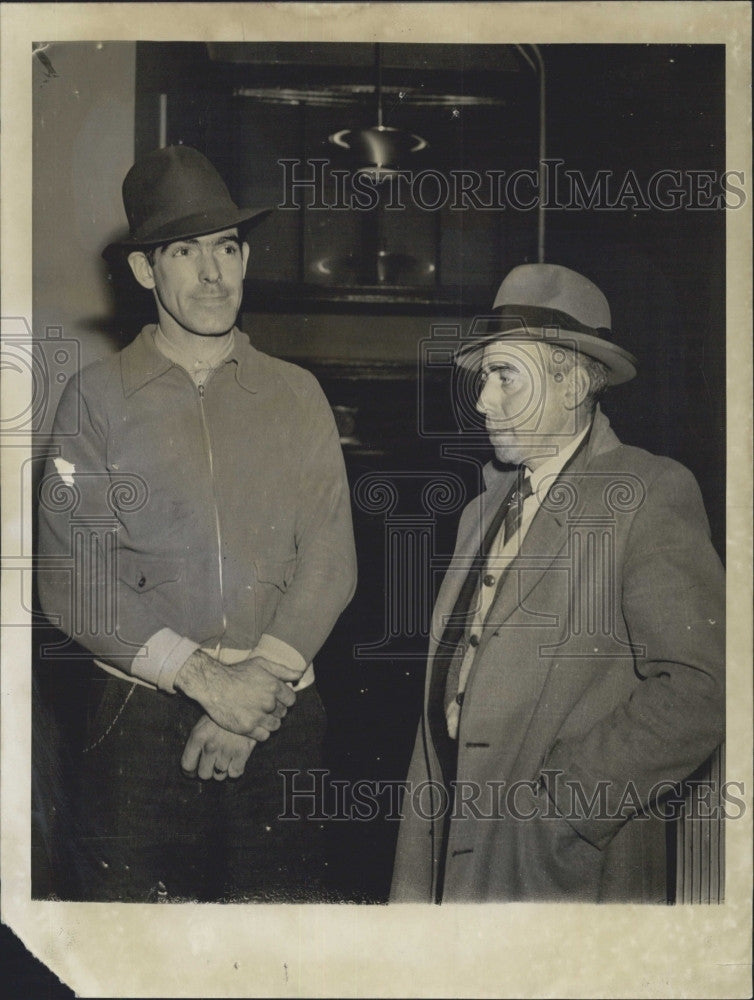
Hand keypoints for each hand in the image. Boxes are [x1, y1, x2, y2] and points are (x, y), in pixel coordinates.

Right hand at [175, 650, 297, 737]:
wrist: (213, 685)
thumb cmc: (237, 672)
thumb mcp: (261, 664)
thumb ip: (282, 670)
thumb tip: (299, 675)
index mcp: (274, 686)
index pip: (291, 700)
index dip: (283, 699)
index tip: (274, 698)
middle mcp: (268, 702)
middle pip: (283, 713)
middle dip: (275, 710)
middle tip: (262, 705)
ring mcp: (258, 716)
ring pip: (275, 726)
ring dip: (269, 722)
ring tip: (258, 715)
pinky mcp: (247, 728)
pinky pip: (264, 736)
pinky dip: (260, 732)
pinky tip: (252, 723)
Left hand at [181, 714, 255, 780]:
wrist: (247, 701)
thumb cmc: (224, 712)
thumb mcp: (205, 721)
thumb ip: (197, 740)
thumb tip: (192, 761)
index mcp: (198, 737)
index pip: (187, 766)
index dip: (190, 771)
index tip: (193, 771)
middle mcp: (210, 747)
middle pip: (204, 774)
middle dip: (207, 770)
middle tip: (212, 762)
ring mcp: (226, 751)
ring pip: (219, 776)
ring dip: (222, 769)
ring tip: (225, 758)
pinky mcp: (242, 753)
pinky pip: (235, 773)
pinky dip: (235, 769)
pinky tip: (236, 759)